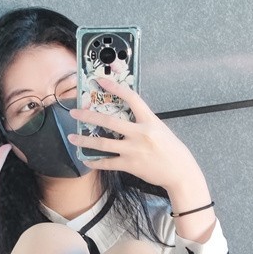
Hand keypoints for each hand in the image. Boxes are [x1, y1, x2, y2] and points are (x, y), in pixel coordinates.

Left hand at [69, 78, 202, 193]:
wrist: (180, 172)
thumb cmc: (171, 149)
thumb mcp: (159, 129)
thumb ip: (142, 122)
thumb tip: (125, 117)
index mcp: (149, 120)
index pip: (131, 98)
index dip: (115, 88)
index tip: (100, 81)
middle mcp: (140, 133)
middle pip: (109, 122)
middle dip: (88, 116)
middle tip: (74, 112)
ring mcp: (134, 150)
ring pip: (103, 143)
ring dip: (84, 141)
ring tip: (72, 138)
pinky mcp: (130, 165)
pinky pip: (107, 163)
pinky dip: (95, 162)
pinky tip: (86, 160)